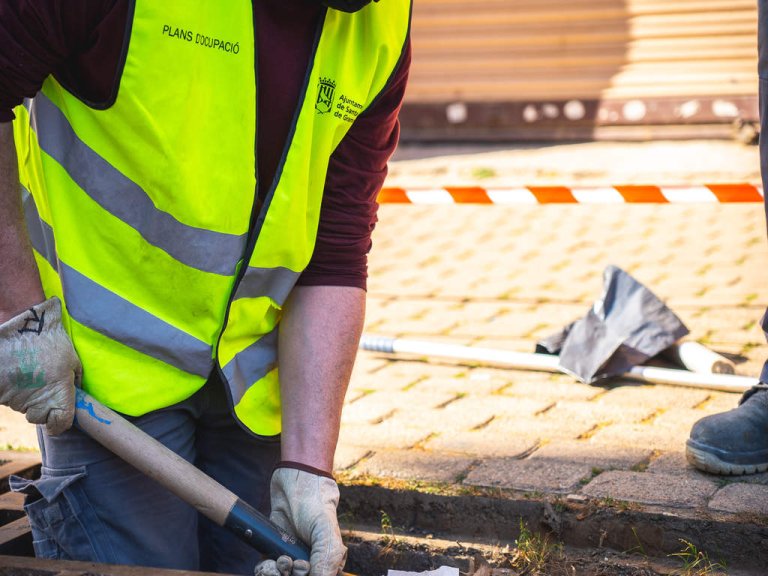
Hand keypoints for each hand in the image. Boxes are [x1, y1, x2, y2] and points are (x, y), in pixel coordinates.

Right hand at [0, 296, 80, 434]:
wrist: (22, 328)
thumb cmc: (51, 341)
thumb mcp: (72, 360)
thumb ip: (75, 381)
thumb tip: (75, 393)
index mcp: (60, 393)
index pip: (61, 424)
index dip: (61, 423)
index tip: (59, 419)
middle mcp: (38, 400)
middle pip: (40, 419)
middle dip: (43, 410)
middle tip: (44, 391)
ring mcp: (17, 398)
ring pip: (23, 409)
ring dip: (28, 399)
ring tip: (31, 376)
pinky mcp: (1, 393)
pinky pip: (9, 400)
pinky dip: (14, 392)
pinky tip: (18, 376)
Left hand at [258, 466, 346, 575]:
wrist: (294, 483)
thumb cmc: (315, 505)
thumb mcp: (325, 533)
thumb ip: (326, 561)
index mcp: (328, 561)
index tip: (303, 566)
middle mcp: (310, 562)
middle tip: (291, 561)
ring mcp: (291, 557)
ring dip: (275, 575)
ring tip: (279, 561)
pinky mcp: (274, 551)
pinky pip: (266, 570)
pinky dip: (264, 570)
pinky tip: (268, 562)